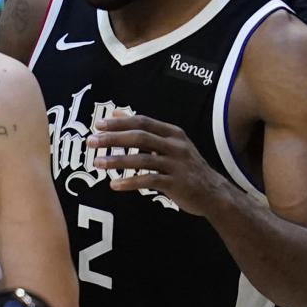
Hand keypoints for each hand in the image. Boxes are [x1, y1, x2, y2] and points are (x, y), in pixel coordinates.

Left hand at [86, 111, 227, 215]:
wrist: (214, 193)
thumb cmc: (186, 167)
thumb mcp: (170, 143)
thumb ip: (145, 129)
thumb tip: (117, 112)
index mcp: (173, 133)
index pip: (143, 122)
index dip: (120, 122)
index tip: (98, 124)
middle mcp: (176, 145)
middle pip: (140, 137)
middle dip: (113, 139)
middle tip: (91, 142)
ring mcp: (177, 164)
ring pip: (143, 159)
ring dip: (117, 161)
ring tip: (97, 163)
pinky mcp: (177, 183)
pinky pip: (150, 181)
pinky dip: (130, 182)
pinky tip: (114, 185)